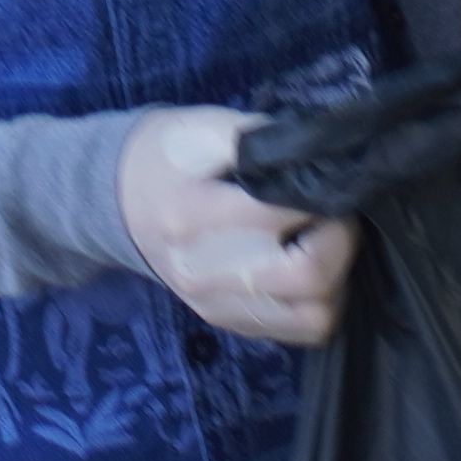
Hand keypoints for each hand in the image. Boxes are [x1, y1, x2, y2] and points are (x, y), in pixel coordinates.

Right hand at [118, 106, 355, 345]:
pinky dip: (321, 302)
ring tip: (321, 242)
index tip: (327, 179)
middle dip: (341, 239)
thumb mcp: (203, 128)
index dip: (322, 195)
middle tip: (335, 213)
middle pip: (309, 277)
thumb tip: (324, 153)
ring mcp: (217, 305)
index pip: (285, 215)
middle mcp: (204, 272)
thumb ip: (262, 139)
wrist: (118, 201)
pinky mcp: (228, 322)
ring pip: (316, 316)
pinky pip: (301, 331)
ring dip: (337, 277)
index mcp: (193, 215)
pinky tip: (308, 269)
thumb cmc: (166, 157)